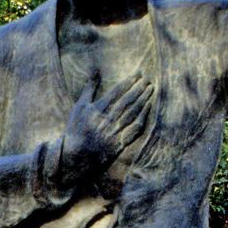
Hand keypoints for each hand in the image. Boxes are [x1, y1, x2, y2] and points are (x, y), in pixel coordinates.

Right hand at [56, 74, 155, 189]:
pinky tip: (148, 108)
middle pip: (127, 101)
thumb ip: (89, 89)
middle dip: (139, 89)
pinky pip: (134, 129)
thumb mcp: (79, 107)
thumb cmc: (76, 129)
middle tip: (148, 79)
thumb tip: (95, 72)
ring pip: (133, 113)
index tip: (138, 74)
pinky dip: (142, 117)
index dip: (129, 82)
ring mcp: (114, 132)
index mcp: (97, 110)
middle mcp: (107, 120)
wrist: (76, 156)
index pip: (117, 92)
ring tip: (151, 90)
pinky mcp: (120, 143)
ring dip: (143, 100)